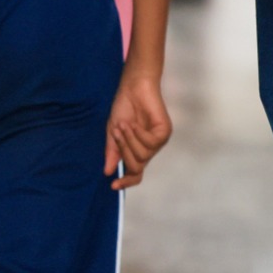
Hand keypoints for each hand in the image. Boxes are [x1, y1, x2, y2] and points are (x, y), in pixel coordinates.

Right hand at [105, 72, 172, 188]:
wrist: (133, 87)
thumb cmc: (123, 107)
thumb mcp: (113, 132)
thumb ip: (112, 151)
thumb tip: (108, 172)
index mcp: (137, 150)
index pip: (135, 174)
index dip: (126, 181)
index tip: (113, 185)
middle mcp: (150, 148)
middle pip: (137, 166)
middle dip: (124, 150)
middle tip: (116, 133)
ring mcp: (158, 141)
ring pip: (144, 155)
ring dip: (130, 140)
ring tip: (124, 124)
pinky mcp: (164, 132)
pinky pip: (151, 143)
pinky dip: (139, 134)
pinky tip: (134, 123)